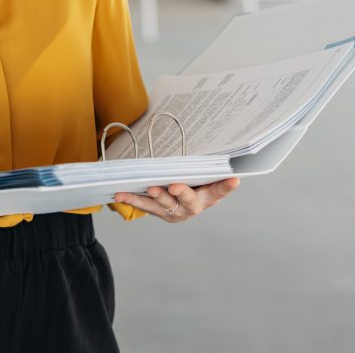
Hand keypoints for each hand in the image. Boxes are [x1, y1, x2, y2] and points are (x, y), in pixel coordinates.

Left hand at [113, 177, 239, 222]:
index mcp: (207, 196)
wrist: (180, 203)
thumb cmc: (193, 183)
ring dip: (154, 198)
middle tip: (174, 187)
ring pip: (164, 206)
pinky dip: (132, 199)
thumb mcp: (200, 175)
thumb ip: (200, 166)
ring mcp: (175, 212)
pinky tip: (120, 194)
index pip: (219, 190)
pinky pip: (144, 206)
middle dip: (181, 193)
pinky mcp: (159, 213)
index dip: (226, 186)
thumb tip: (207, 141)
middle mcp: (192, 207)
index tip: (234, 179)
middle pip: (188, 201)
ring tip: (149, 189)